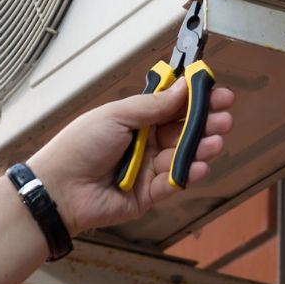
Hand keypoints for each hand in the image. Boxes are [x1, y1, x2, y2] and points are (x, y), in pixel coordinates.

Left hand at [28, 79, 234, 234]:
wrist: (59, 189)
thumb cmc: (78, 147)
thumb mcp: (116, 115)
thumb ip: (152, 105)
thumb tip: (183, 88)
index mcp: (134, 120)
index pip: (172, 107)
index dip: (195, 100)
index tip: (218, 93)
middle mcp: (144, 143)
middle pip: (182, 131)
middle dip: (206, 124)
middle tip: (225, 118)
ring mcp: (147, 169)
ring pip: (183, 156)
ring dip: (202, 148)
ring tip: (216, 141)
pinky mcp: (148, 195)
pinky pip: (174, 182)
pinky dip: (188, 174)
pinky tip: (201, 165)